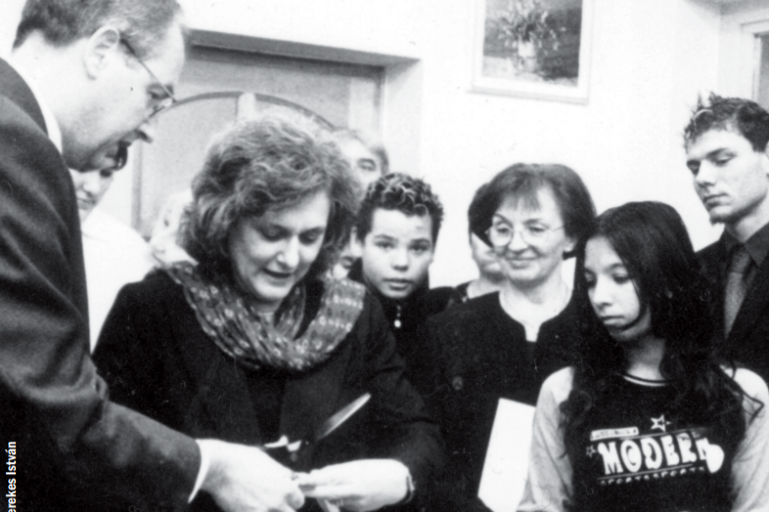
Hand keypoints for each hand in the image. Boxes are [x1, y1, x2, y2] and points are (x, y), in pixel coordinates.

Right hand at [198, 439, 304, 511]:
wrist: (220, 467)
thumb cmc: (244, 460)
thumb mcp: (269, 462)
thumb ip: (282, 473)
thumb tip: (290, 478)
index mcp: (285, 488)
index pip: (299, 501)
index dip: (293, 498)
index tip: (286, 496)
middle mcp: (276, 503)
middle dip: (284, 508)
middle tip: (274, 502)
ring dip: (270, 511)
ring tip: (261, 503)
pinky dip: (255, 511)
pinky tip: (249, 506)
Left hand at [295, 459, 409, 511]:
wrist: (396, 482)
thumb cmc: (374, 470)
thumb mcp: (355, 466)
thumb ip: (335, 471)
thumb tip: (316, 473)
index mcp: (352, 476)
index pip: (327, 479)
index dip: (311, 481)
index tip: (298, 480)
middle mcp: (353, 490)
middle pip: (327, 493)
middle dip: (312, 492)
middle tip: (300, 488)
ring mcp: (356, 502)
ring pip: (332, 501)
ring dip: (324, 497)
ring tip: (320, 489)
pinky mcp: (358, 510)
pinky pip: (342, 506)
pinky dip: (336, 501)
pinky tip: (338, 495)